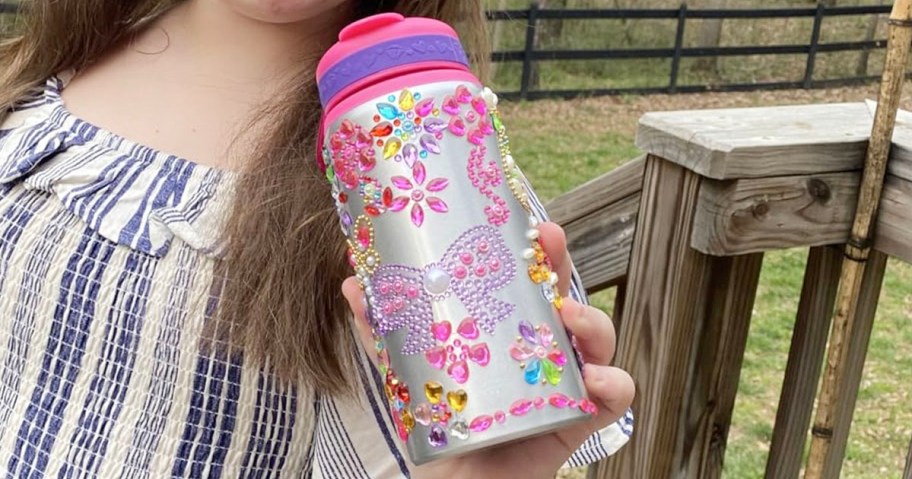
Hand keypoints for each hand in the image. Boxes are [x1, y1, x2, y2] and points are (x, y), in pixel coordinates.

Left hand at [342, 222, 634, 478]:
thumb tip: (352, 283)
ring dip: (593, 320)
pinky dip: (613, 383)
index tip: (530, 223)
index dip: (536, 250)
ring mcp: (567, 382)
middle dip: (563, 265)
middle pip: (567, 295)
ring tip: (570, 317)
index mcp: (513, 331)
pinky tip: (593, 380)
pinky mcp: (580, 420)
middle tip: (550, 240)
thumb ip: (386, 333)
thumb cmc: (442, 423)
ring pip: (600, 340)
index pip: (531, 282)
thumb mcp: (408, 372)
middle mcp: (545, 350)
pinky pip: (616, 396)